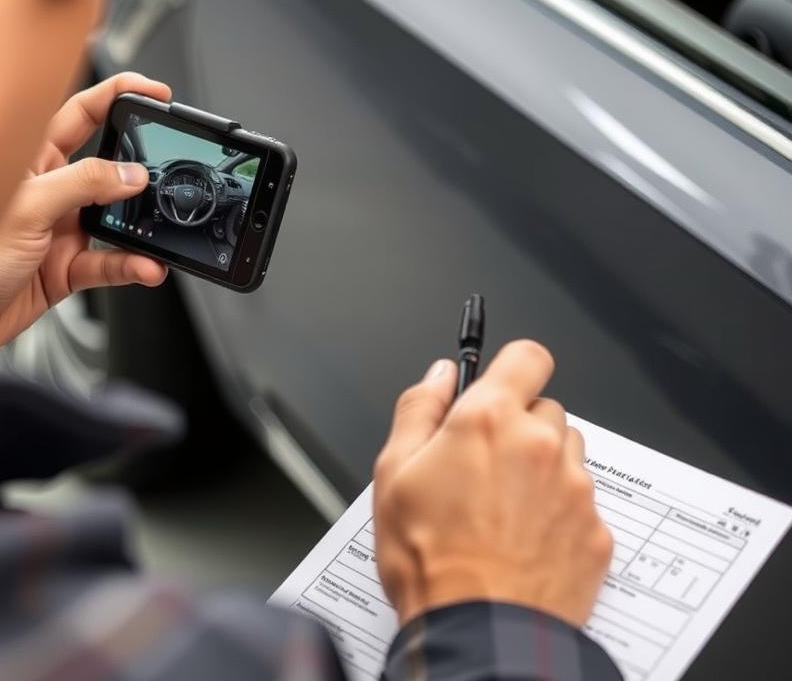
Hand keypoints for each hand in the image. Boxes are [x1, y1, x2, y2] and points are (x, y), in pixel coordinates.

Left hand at [0, 73, 170, 361]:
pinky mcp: (64, 268)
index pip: (81, 112)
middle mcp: (47, 189)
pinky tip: (145, 266)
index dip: (118, 96)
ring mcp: (57, 229)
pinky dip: (130, 265)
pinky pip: (108, 261)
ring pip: (113, 218)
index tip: (155, 92)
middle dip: (140, 165)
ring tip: (156, 230)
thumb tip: (130, 173)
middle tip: (167, 166)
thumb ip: (83, 184)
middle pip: (106, 164)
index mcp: (28, 158)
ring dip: (139, 226)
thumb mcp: (26, 208)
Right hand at [373, 341, 612, 627]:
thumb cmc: (430, 560)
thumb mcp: (392, 473)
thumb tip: (438, 375)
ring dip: (541, 467)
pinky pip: (582, 503)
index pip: (527, 357)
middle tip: (484, 466)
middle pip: (544, 408)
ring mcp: (574, 489)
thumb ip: (417, 409)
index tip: (500, 384)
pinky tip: (524, 541)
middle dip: (517, 427)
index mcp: (488, 421)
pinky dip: (558, 513)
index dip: (512, 367)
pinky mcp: (595, 531)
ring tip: (503, 508)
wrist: (477, 632)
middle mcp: (539, 445)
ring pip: (567, 453)